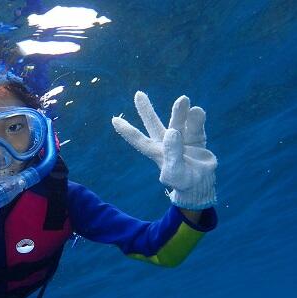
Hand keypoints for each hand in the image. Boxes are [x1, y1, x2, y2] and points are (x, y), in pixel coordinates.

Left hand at [112, 91, 216, 209]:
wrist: (202, 185)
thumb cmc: (184, 181)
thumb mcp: (175, 171)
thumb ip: (173, 152)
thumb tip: (172, 131)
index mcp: (156, 152)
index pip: (138, 139)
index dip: (126, 130)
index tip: (113, 120)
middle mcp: (166, 143)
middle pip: (153, 124)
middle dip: (146, 110)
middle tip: (138, 94)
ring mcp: (182, 139)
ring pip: (177, 121)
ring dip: (179, 111)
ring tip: (183, 99)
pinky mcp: (196, 139)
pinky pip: (195, 125)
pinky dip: (196, 118)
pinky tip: (197, 111)